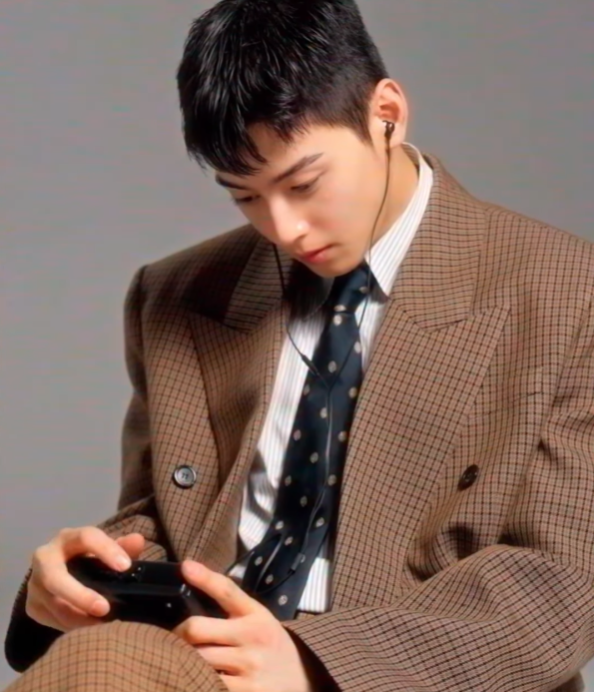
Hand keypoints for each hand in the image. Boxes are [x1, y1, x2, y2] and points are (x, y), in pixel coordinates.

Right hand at [25, 527, 144, 631]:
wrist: (59, 571)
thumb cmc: (90, 557)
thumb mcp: (106, 548)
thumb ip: (123, 546)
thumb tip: (138, 540)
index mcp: (69, 538)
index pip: (86, 538)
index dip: (106, 550)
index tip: (125, 567)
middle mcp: (45, 557)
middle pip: (54, 577)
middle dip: (79, 596)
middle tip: (104, 609)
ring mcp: (35, 583)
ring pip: (53, 604)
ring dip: (79, 617)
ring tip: (103, 621)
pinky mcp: (32, 605)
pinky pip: (51, 619)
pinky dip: (71, 626)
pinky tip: (89, 625)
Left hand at [173, 561, 313, 691]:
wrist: (303, 682)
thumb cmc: (271, 646)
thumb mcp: (259, 619)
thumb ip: (231, 605)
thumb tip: (194, 581)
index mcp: (256, 615)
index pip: (227, 590)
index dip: (204, 578)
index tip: (185, 566)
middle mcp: (253, 637)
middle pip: (197, 629)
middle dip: (179, 633)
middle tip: (173, 636)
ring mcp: (249, 666)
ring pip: (197, 659)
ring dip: (185, 658)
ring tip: (183, 657)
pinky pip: (207, 684)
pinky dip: (198, 679)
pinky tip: (200, 676)